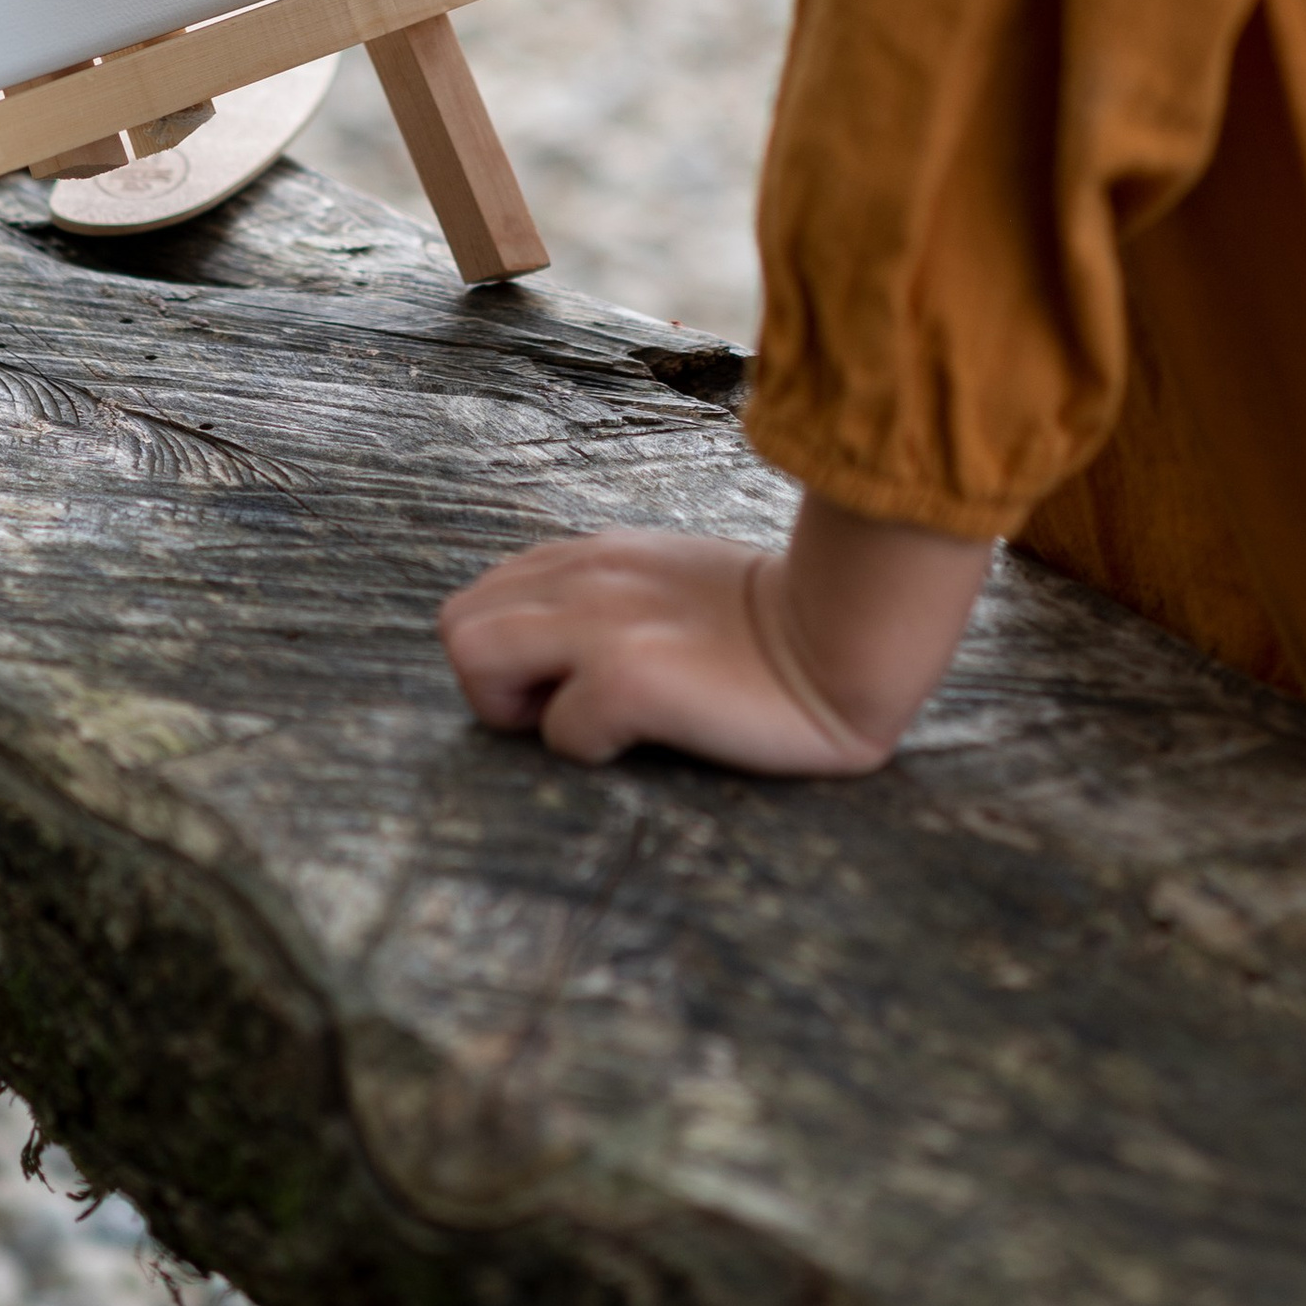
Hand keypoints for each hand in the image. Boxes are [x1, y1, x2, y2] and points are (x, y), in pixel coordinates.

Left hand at [439, 502, 992, 773]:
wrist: (847, 639)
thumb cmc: (773, 629)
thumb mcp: (674, 584)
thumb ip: (612, 595)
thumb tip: (560, 650)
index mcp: (598, 554)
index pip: (484, 595)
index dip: (510, 655)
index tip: (566, 686)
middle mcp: (587, 575)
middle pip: (458, 625)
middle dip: (493, 686)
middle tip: (566, 714)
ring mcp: (602, 622)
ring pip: (471, 656)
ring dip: (519, 713)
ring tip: (595, 727)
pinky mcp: (630, 676)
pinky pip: (559, 731)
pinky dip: (592, 751)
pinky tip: (651, 740)